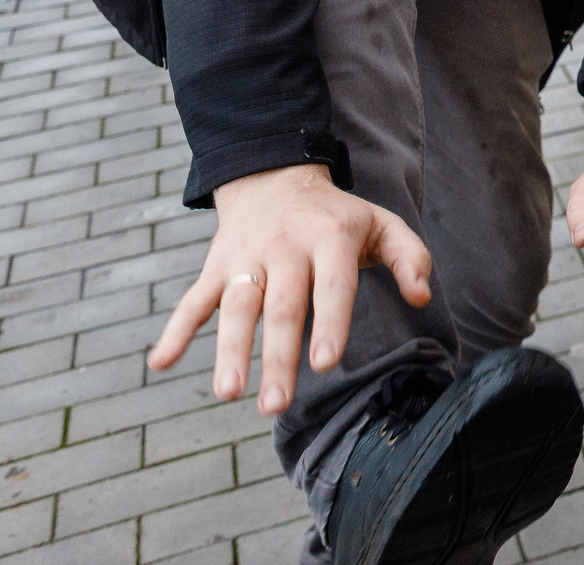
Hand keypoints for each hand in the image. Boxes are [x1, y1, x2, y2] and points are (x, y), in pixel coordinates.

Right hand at [149, 163, 432, 415]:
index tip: (325, 365)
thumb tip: (423, 296)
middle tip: (275, 407)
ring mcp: (246, 258)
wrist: (275, 177)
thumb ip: (409, 256)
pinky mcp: (216, 267)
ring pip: (236, 307)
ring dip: (229, 351)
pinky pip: (193, 300)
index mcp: (330, 238)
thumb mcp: (380, 223)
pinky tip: (160, 363)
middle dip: (277, 358)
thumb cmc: (337, 216)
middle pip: (282, 308)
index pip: (332, 285)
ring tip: (228, 393)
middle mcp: (285, 248)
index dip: (330, 323)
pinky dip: (176, 330)